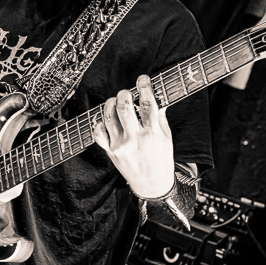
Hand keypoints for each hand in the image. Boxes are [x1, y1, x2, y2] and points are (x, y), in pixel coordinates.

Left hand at [92, 75, 175, 197]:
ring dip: (110, 104)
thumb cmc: (161, 160)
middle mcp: (135, 139)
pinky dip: (99, 123)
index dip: (144, 87)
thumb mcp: (167, 138)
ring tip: (115, 101)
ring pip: (109, 117)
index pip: (147, 104)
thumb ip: (161, 118)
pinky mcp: (111, 152)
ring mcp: (121, 146)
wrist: (152, 185)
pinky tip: (106, 119)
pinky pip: (98, 134)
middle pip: (124, 108)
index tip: (142, 79)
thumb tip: (158, 98)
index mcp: (152, 134)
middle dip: (124, 94)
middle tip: (126, 93)